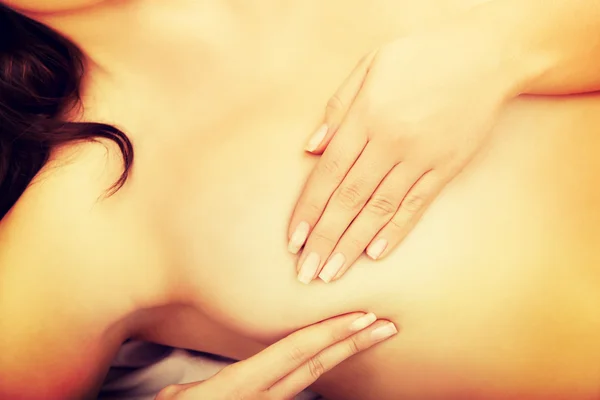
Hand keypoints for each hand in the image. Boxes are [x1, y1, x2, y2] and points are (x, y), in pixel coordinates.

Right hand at [155, 313, 396, 399]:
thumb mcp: (176, 399)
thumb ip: (205, 386)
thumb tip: (216, 384)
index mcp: (239, 386)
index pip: (295, 352)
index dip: (331, 333)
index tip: (361, 317)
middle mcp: (259, 399)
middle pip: (315, 366)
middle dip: (353, 344)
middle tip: (385, 326)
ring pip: (310, 380)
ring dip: (341, 356)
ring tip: (367, 338)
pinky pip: (294, 391)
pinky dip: (316, 373)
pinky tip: (330, 362)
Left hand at [288, 26, 520, 282]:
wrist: (486, 58)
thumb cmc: (422, 58)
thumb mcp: (371, 65)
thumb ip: (338, 107)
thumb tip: (311, 148)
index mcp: (366, 116)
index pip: (328, 172)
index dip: (308, 209)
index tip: (293, 239)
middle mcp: (390, 142)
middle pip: (349, 199)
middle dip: (324, 238)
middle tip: (306, 272)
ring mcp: (420, 158)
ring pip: (379, 210)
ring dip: (352, 245)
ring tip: (332, 273)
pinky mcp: (446, 169)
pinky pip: (416, 206)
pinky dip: (394, 231)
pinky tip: (375, 254)